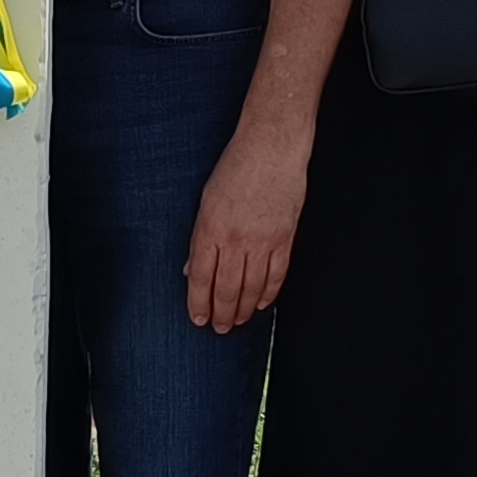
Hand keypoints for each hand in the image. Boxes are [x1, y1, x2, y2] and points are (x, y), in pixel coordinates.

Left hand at [183, 117, 307, 333]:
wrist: (271, 148)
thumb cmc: (236, 168)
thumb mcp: (206, 200)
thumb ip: (200, 238)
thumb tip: (192, 269)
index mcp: (210, 228)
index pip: (201, 278)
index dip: (198, 303)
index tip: (198, 319)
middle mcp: (235, 239)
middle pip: (226, 289)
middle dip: (221, 314)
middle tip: (219, 328)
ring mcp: (262, 240)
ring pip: (251, 288)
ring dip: (243, 309)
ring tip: (237, 321)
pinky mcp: (284, 238)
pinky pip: (276, 276)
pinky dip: (268, 294)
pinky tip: (261, 304)